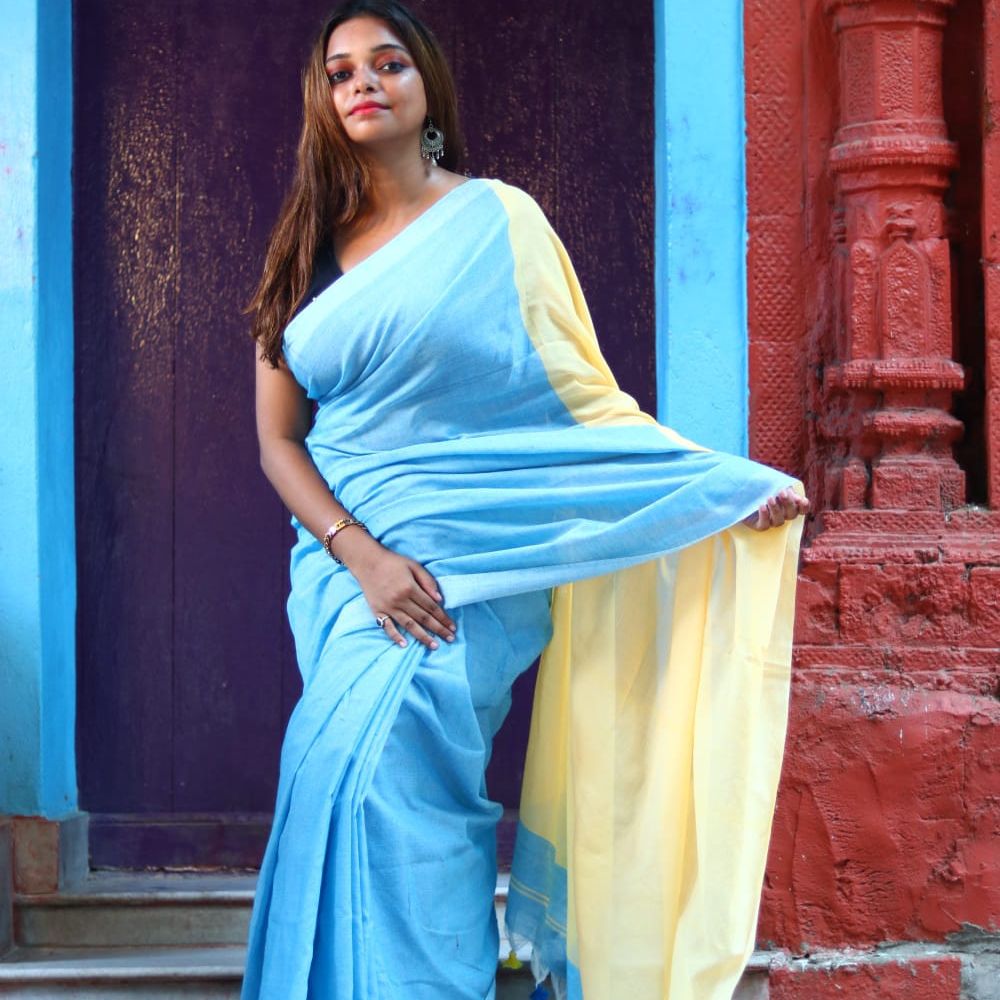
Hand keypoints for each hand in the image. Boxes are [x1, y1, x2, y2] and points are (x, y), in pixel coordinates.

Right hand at [337, 531, 456, 649]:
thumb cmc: (393, 562)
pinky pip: (387, 626)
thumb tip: (440, 600)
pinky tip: (404, 644)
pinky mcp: (377, 611)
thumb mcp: (414, 566)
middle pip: (423, 618)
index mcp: (410, 588)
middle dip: (438, 629)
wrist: (367, 561)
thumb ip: (428, 581)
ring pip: (409, 625)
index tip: (452, 627)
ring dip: (422, 637)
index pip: (431, 607)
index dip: (443, 618)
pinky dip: (395, 636)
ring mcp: (388, 607)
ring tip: (434, 645)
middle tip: (450, 639)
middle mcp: (400, 600)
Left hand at [743, 486, 809, 530]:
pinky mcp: (759, 525)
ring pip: (779, 521)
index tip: (802, 500)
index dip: (804, 507)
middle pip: (791, 514)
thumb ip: (784, 489)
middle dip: (788, 503)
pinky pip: (764, 525)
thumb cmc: (760, 484)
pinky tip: (761, 506)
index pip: (802, 510)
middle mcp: (782, 515)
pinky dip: (764, 516)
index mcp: (788, 505)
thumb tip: (797, 498)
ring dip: (776, 509)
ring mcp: (771, 521)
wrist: (740, 489)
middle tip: (781, 492)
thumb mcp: (773, 483)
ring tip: (769, 498)